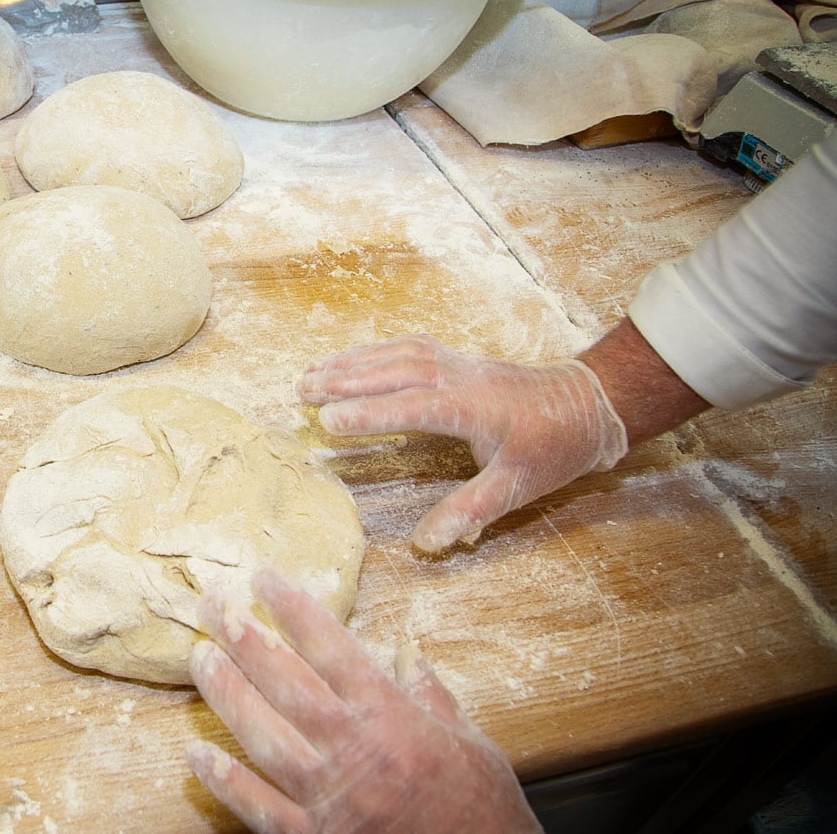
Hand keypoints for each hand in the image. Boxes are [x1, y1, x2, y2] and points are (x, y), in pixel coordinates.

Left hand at [186, 568, 539, 833]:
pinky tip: (198, 754)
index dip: (294, 609)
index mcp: (392, 718)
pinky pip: (262, 808)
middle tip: (213, 605)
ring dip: (227, 694)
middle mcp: (354, 751)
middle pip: (287, 684)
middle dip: (245, 639)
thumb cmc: (483, 810)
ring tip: (200, 658)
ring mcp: (330, 798)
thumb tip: (409, 657)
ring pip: (264, 737)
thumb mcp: (472, 743)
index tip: (264, 578)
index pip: (332, 648)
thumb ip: (433, 697)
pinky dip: (227, 782)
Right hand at [296, 335, 627, 551]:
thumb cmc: (553, 447)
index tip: (329, 421)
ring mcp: (456, 362)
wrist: (589, 402)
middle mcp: (458, 377)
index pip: (411, 406)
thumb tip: (425, 543)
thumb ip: (470, 511)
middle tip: (302, 391)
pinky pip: (406, 347)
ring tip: (311, 373)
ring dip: (351, 362)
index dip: (369, 413)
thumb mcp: (516, 487)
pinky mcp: (456, 359)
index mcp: (471, 408)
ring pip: (395, 354)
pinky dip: (373, 351)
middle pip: (393, 371)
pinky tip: (350, 360)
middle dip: (345, 380)